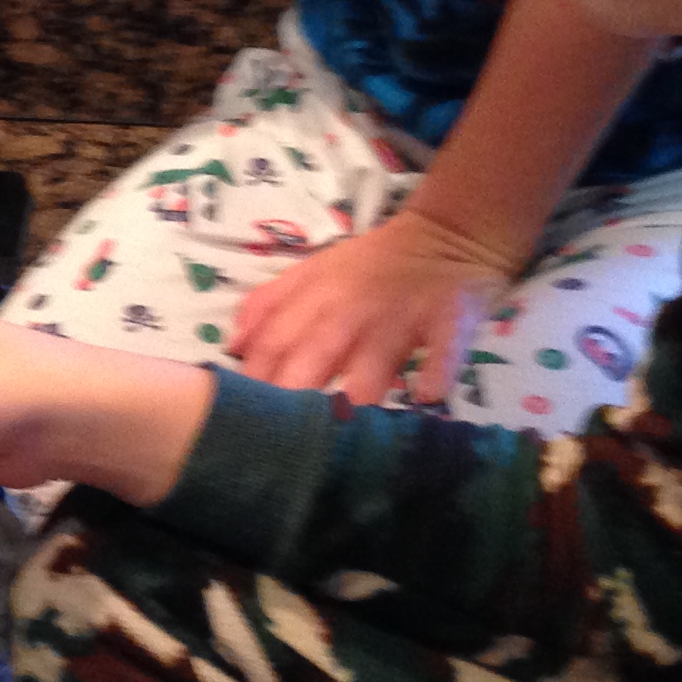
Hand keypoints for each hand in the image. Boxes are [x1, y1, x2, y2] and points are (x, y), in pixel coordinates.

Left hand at [227, 206, 518, 405]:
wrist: (443, 236)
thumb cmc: (370, 264)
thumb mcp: (311, 271)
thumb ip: (269, 304)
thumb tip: (234, 348)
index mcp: (314, 297)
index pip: (271, 344)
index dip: (254, 383)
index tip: (242, 420)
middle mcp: (350, 312)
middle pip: (312, 360)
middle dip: (293, 401)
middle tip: (281, 446)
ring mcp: (399, 319)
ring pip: (372, 365)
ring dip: (357, 397)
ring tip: (342, 432)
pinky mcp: (448, 321)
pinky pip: (442, 350)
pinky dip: (435, 372)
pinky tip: (425, 396)